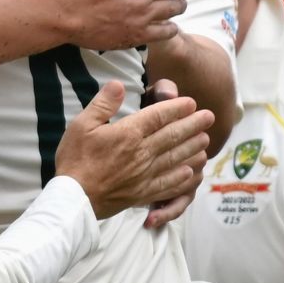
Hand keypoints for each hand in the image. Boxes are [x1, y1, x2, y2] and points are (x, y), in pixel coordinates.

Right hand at [55, 80, 212, 219]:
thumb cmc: (74, 160)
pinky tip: (190, 172)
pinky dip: (182, 177)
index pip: (159, 116)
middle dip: (194, 125)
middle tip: (209, 117)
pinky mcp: (143, 193)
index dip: (177, 108)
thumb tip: (118, 84)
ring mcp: (145, 174)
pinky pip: (169, 184)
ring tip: (206, 140)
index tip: (191, 102)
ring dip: (193, 147)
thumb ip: (103, 104)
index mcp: (128, 134)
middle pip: (174, 135)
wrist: (74, 198)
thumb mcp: (81, 125)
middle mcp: (142, 153)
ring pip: (176, 158)